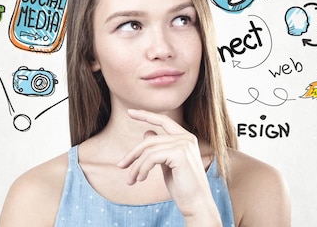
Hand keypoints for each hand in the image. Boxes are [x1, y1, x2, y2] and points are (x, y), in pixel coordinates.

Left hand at [117, 109, 220, 224]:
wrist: (196, 203)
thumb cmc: (182, 186)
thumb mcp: (167, 164)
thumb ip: (159, 148)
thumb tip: (147, 132)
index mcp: (186, 138)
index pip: (163, 120)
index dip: (146, 115)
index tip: (130, 112)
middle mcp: (186, 138)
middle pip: (150, 140)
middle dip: (133, 153)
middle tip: (120, 165)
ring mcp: (184, 144)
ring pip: (148, 150)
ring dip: (136, 166)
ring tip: (131, 180)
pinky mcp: (179, 153)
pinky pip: (151, 157)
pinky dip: (142, 169)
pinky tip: (140, 179)